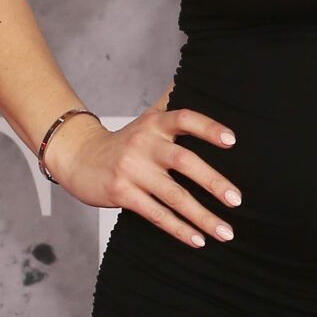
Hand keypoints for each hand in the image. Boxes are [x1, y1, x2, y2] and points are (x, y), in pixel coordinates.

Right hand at [46, 97, 239, 246]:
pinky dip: (179, 229)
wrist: (79, 158)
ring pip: (173, 195)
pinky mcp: (122, 193)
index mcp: (156, 124)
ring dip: (202, 216)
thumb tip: (200, 76)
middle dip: (213, 182)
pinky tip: (198, 240)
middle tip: (237, 199)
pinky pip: (156, 214)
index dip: (208, 128)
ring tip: (226, 232)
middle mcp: (144, 144)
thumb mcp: (148, 117)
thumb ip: (173, 102)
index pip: (184, 119)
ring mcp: (132, 170)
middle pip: (184, 161)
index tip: (232, 141)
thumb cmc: (126, 141)